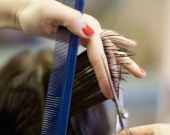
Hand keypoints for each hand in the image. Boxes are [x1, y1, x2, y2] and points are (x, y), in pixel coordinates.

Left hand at [17, 0, 145, 97]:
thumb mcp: (51, 13)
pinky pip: (99, 49)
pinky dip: (110, 56)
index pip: (99, 51)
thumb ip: (71, 19)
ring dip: (121, 62)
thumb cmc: (36, 12)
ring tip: (138, 72)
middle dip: (121, 66)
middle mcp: (90, 27)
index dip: (104, 71)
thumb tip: (92, 32)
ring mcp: (87, 32)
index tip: (109, 88)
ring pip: (107, 50)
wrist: (28, 11)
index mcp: (87, 24)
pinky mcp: (81, 36)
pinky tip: (119, 57)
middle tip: (141, 76)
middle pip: (109, 50)